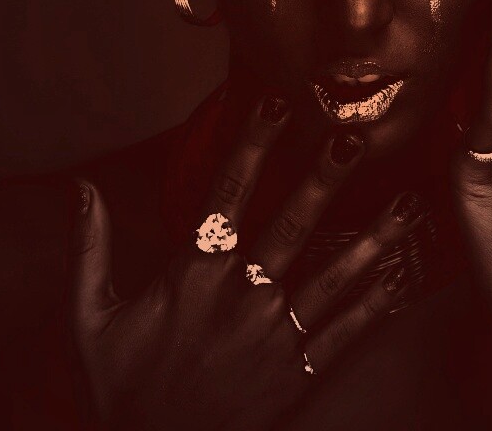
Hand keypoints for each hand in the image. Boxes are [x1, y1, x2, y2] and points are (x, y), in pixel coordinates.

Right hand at [69, 97, 428, 430]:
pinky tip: (402, 278)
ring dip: (371, 239)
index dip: (253, 147)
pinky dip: (373, 306)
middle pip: (290, 227)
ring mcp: (272, 337)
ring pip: (332, 279)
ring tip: (409, 205)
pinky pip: (341, 335)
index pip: (226, 196)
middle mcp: (240, 299)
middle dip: (325, 180)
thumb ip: (90, 248)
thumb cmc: (119, 385)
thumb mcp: (89, 316)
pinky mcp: (293, 375)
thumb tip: (82, 188)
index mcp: (192, 278)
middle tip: (357, 140)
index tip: (276, 106)